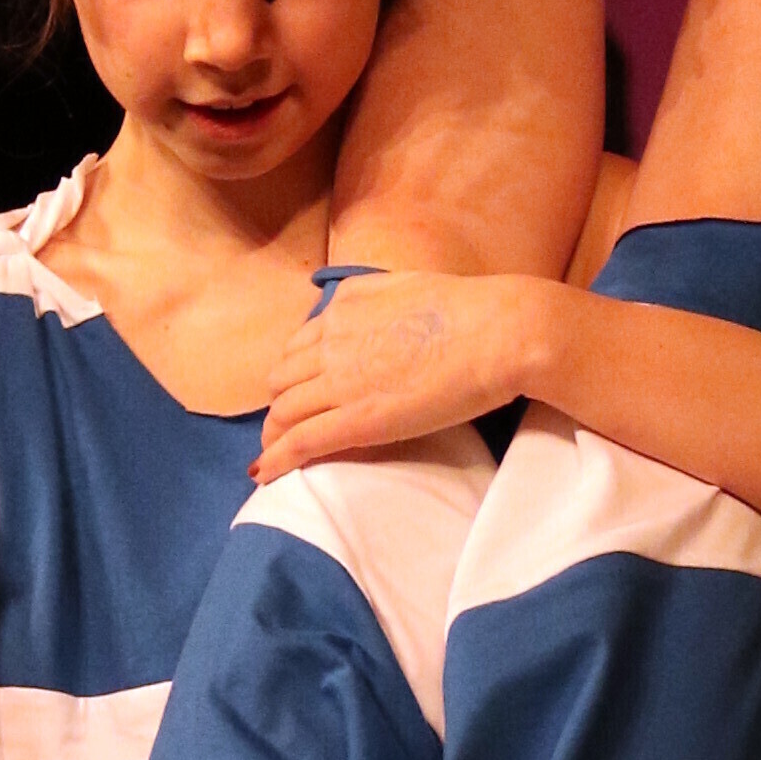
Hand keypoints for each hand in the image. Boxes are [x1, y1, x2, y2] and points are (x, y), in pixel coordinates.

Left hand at [254, 269, 551, 477]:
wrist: (496, 333)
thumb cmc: (471, 310)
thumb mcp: (407, 285)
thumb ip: (376, 296)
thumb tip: (364, 305)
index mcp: (345, 306)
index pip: (299, 344)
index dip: (293, 372)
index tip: (298, 389)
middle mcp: (332, 339)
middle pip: (282, 378)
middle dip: (280, 402)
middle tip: (286, 425)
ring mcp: (340, 380)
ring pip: (284, 411)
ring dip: (274, 434)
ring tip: (273, 453)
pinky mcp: (356, 418)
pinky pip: (301, 441)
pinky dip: (276, 459)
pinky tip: (264, 473)